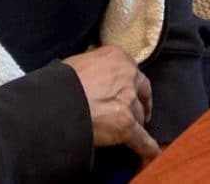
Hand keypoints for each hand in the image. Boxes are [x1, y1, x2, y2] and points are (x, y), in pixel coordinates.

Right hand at [64, 46, 158, 161]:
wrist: (58, 101)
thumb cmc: (63, 81)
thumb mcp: (82, 62)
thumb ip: (97, 67)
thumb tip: (95, 75)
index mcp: (118, 57)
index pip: (131, 71)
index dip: (131, 85)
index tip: (130, 92)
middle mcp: (128, 75)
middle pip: (141, 91)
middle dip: (141, 103)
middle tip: (140, 112)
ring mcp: (128, 100)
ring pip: (139, 115)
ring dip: (135, 124)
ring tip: (132, 133)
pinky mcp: (125, 123)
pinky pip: (140, 138)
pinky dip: (147, 146)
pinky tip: (152, 153)